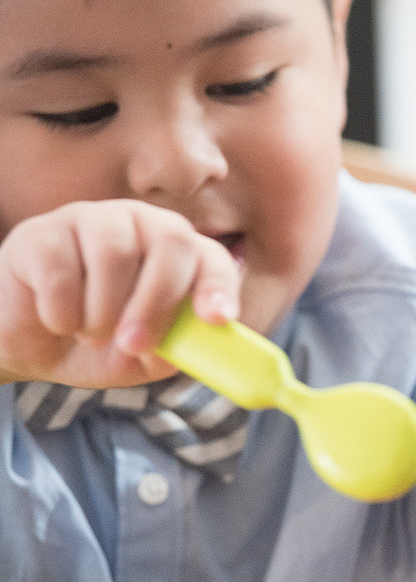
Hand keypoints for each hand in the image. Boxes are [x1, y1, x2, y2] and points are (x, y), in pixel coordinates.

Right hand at [0, 199, 240, 387]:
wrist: (30, 345)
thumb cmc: (99, 345)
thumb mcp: (144, 360)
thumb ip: (176, 351)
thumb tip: (198, 346)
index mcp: (178, 254)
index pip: (211, 257)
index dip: (218, 286)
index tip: (217, 319)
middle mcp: (141, 224)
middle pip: (171, 244)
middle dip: (158, 302)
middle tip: (135, 345)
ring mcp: (91, 220)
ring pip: (115, 254)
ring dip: (104, 312)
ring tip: (92, 336)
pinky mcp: (41, 232)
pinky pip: (60, 268)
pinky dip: (61, 311)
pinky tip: (59, 322)